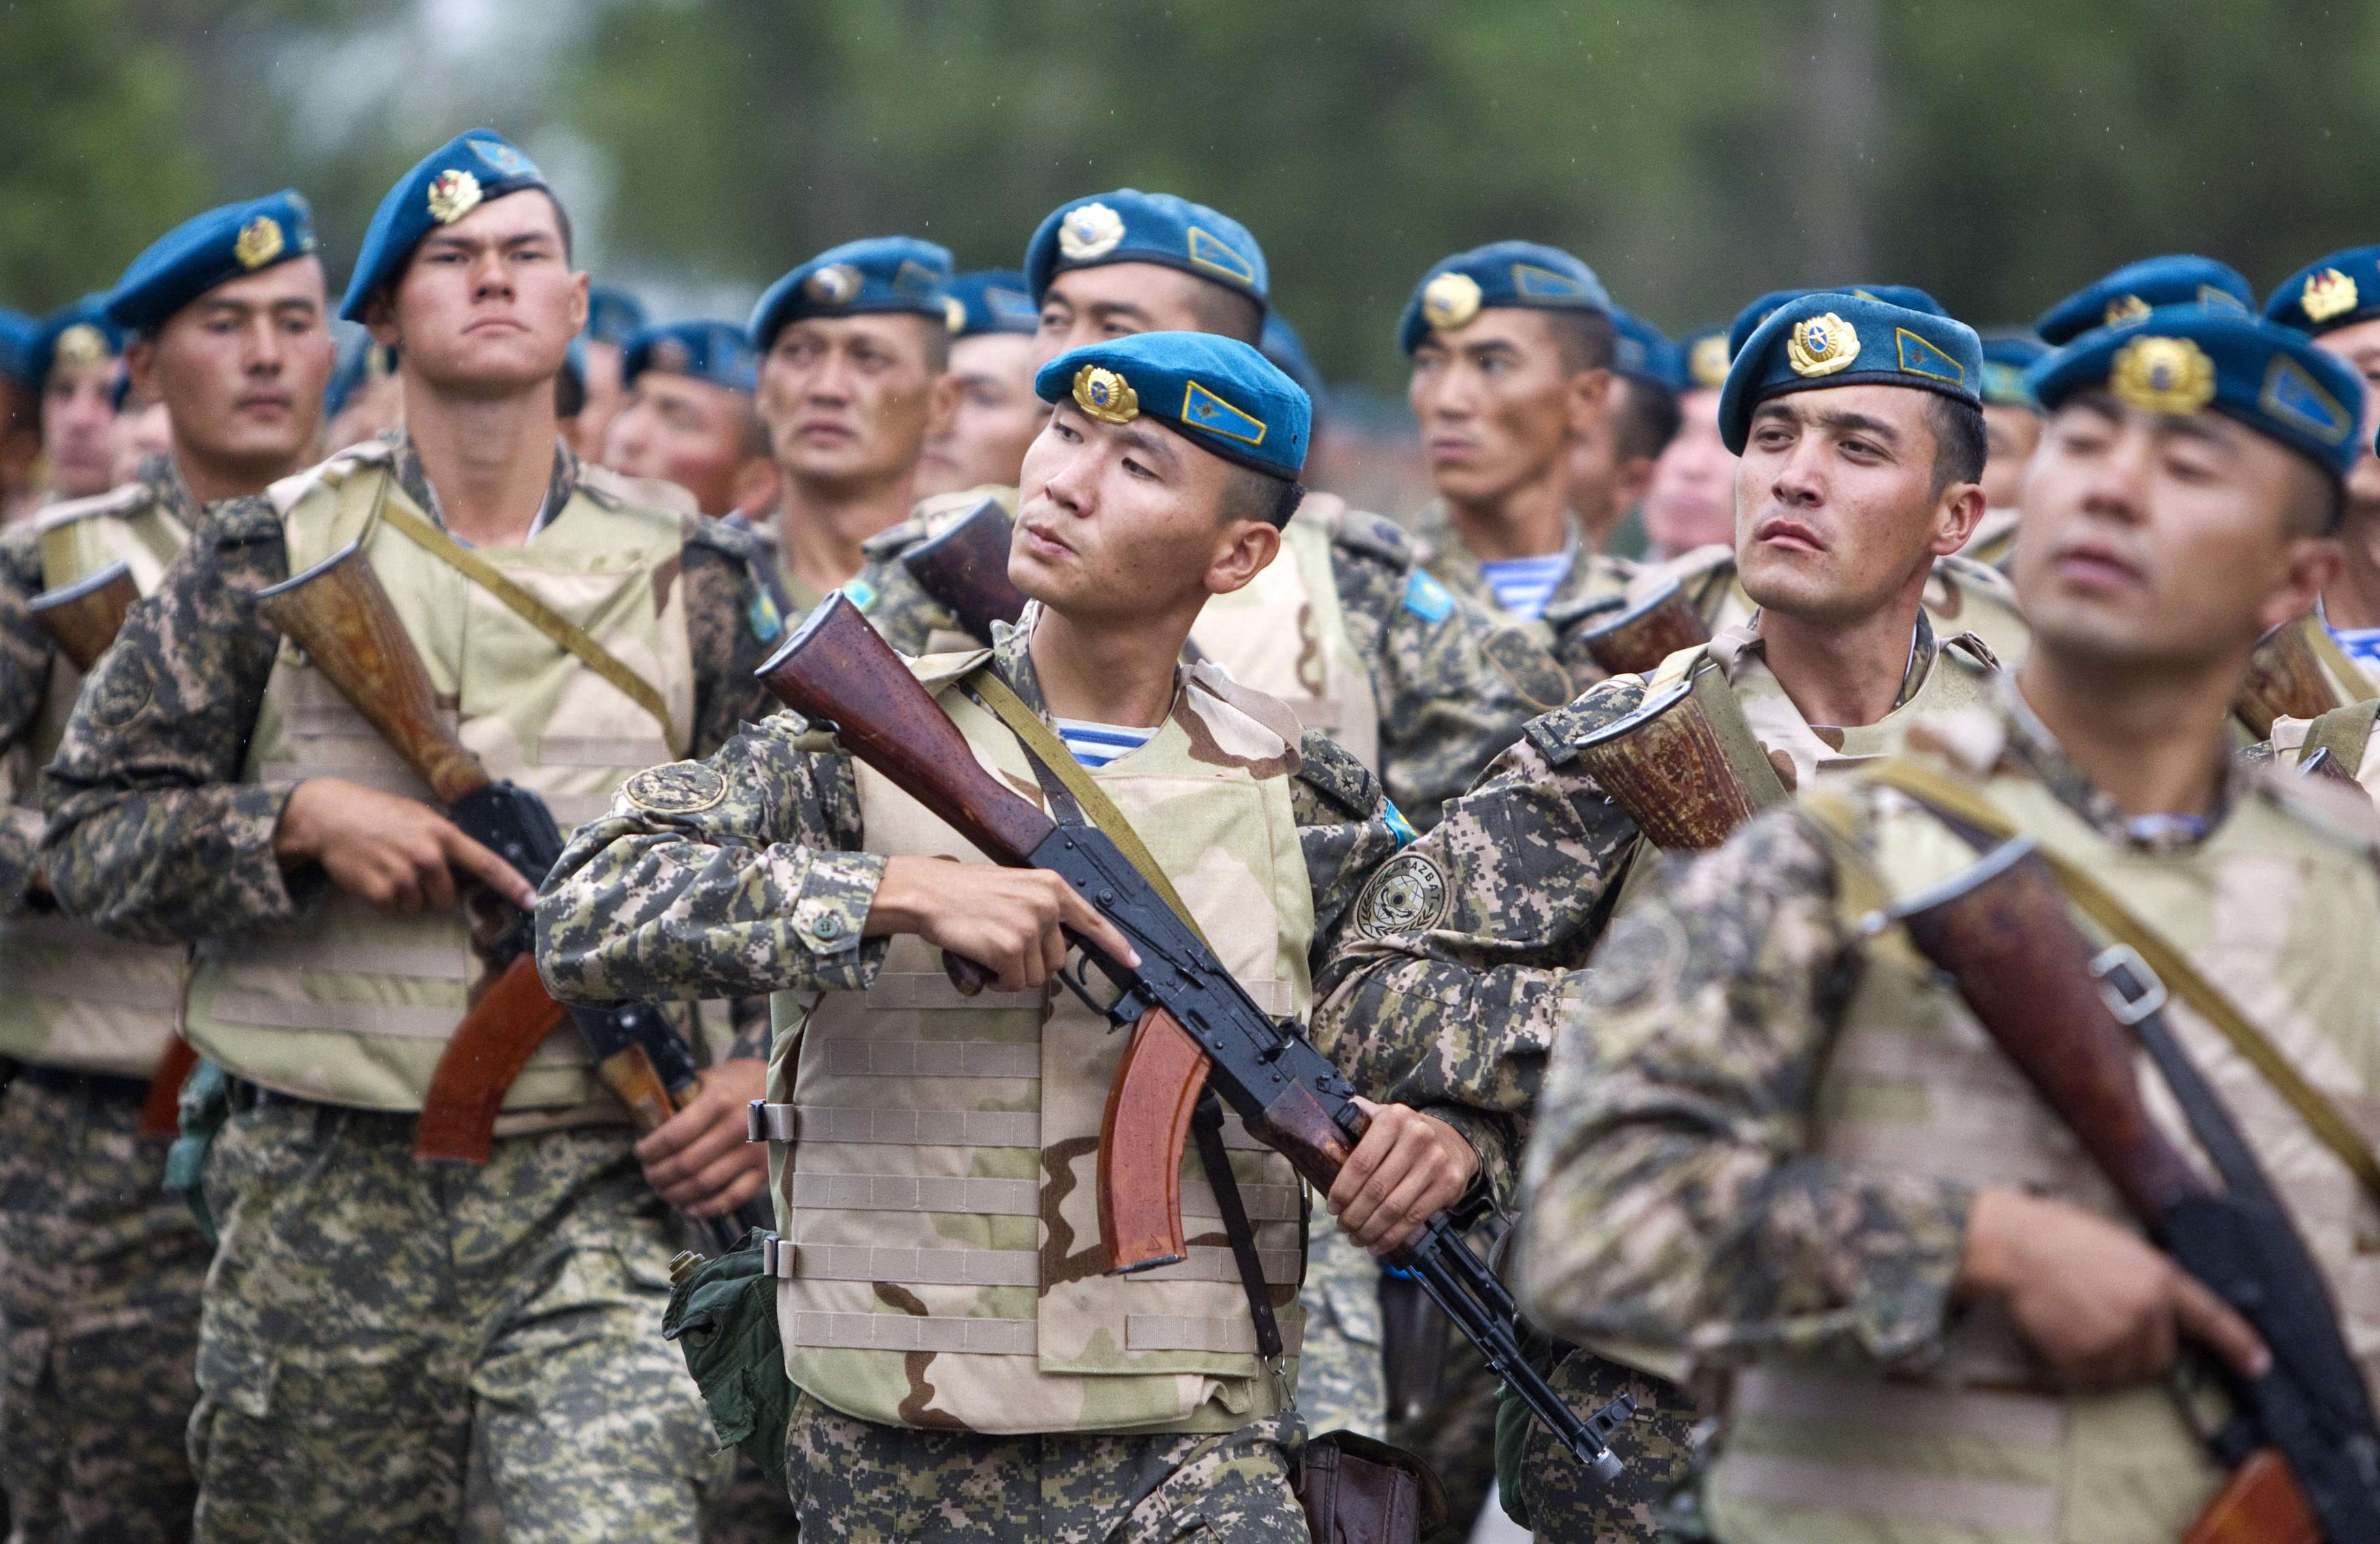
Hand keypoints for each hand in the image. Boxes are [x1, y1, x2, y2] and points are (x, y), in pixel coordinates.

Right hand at [275, 777, 534, 912]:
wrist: (329, 815)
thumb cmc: (378, 813)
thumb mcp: (419, 816)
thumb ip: (445, 839)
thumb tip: (468, 864)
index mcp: (443, 835)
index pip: (488, 864)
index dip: (513, 884)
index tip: (533, 901)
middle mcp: (429, 856)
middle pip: (447, 899)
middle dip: (431, 892)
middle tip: (408, 870)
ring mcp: (405, 875)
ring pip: (419, 907)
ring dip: (405, 896)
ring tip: (386, 868)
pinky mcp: (381, 892)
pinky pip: (393, 909)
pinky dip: (383, 899)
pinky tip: (372, 876)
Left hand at [634, 1057, 769, 1217]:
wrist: (793, 1089)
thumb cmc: (746, 1080)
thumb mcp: (716, 1075)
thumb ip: (685, 1094)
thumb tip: (650, 1116)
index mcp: (719, 1101)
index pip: (673, 1135)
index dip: (650, 1149)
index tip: (640, 1151)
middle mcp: (736, 1128)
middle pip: (685, 1164)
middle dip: (659, 1174)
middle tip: (649, 1174)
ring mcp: (752, 1152)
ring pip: (704, 1184)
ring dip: (676, 1193)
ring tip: (664, 1191)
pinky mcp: (765, 1170)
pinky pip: (732, 1197)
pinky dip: (706, 1207)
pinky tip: (690, 1207)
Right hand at [865, 855, 1138, 992]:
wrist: (930, 892)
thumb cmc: (966, 893)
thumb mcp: (1016, 888)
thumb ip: (1042, 910)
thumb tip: (1058, 944)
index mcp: (1051, 887)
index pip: (1093, 921)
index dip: (1115, 945)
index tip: (1134, 961)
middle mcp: (1045, 904)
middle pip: (1058, 960)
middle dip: (1033, 965)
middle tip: (1005, 950)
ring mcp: (1029, 927)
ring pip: (1036, 976)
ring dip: (1013, 975)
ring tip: (990, 953)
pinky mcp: (1009, 948)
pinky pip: (1014, 983)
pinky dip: (998, 982)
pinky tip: (984, 964)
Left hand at [1327, 1097, 1479, 1254]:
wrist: (1455, 1139)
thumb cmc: (1406, 1133)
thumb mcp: (1383, 1115)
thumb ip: (1355, 1116)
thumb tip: (1318, 1123)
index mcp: (1394, 1118)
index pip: (1361, 1162)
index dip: (1343, 1190)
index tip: (1332, 1207)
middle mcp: (1418, 1137)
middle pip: (1376, 1189)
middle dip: (1354, 1215)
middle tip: (1342, 1227)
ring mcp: (1436, 1162)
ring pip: (1394, 1208)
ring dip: (1370, 1230)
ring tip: (1356, 1239)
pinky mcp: (1449, 1185)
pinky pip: (1414, 1218)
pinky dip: (1392, 1237)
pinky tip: (1377, 1244)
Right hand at [1957, 1187, 2269, 1388]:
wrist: (2014, 1246)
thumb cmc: (2060, 1237)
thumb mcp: (2121, 1246)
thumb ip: (2150, 1279)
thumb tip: (2162, 1311)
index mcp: (2160, 1279)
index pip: (2211, 1318)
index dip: (2238, 1344)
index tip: (2258, 1365)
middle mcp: (2147, 1312)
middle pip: (2161, 1357)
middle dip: (2139, 1347)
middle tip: (2102, 1318)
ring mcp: (2118, 1337)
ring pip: (2128, 1372)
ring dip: (2108, 1358)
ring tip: (2076, 1321)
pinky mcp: (2088, 1357)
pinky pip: (2094, 1379)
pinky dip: (2079, 1366)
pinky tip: (2063, 1333)